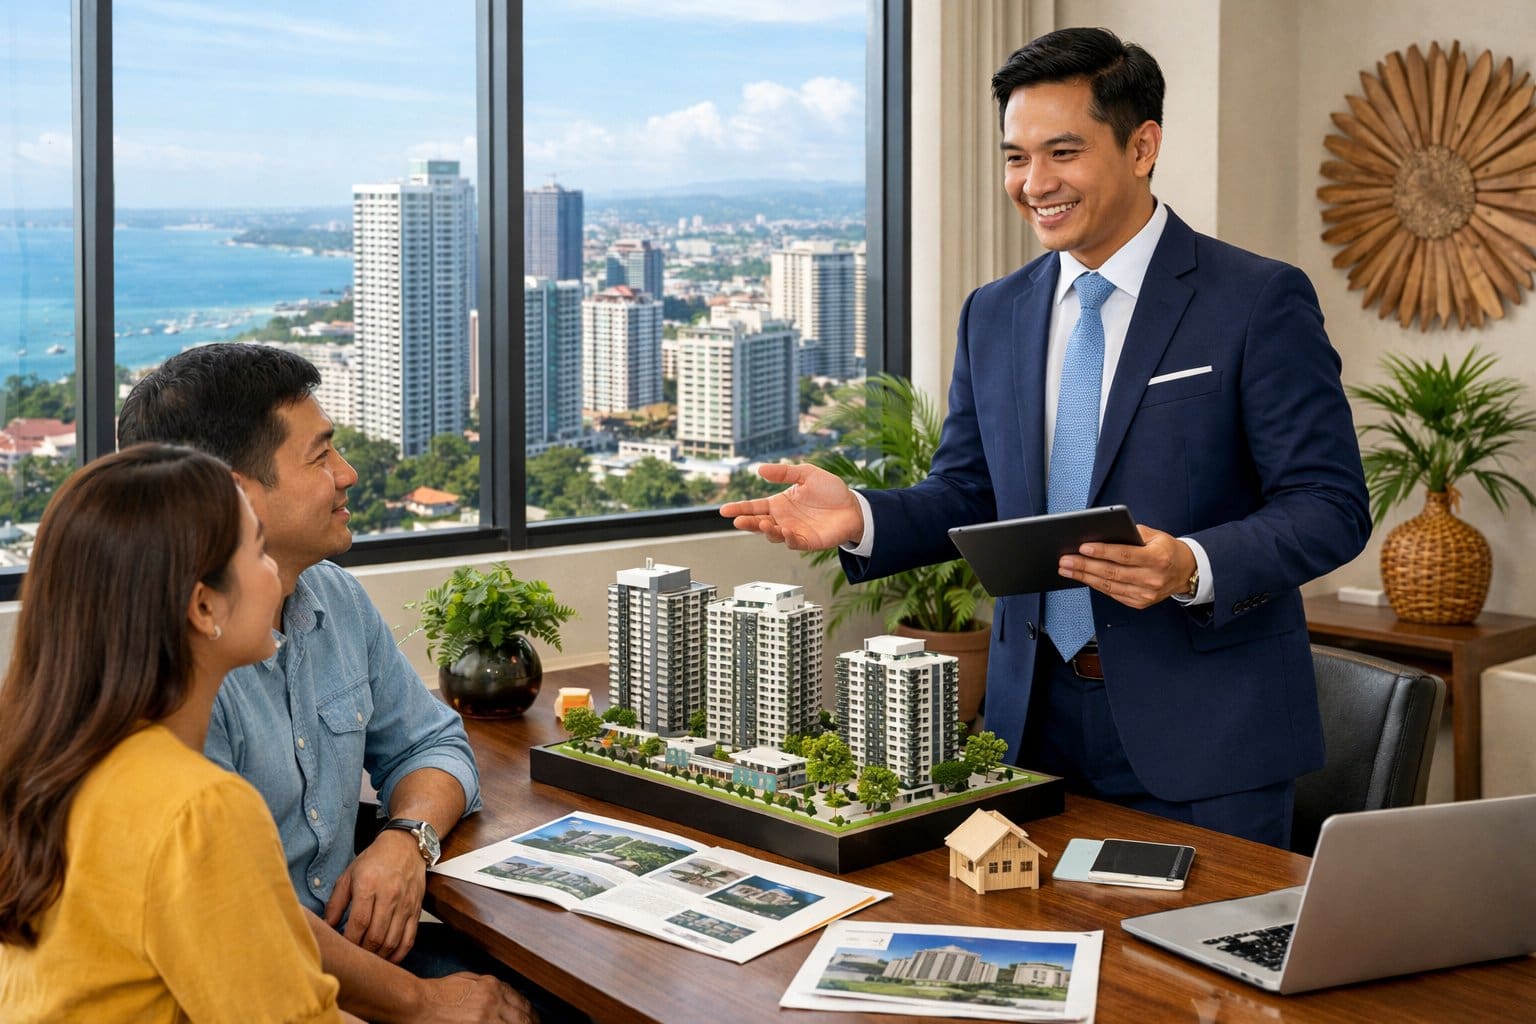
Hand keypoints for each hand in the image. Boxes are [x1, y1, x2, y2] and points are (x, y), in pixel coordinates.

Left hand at [324, 829, 425, 962]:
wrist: (406, 846)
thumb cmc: (375, 860)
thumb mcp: (349, 875)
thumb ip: (336, 903)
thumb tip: (327, 927)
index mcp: (369, 885)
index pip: (359, 922)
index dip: (349, 941)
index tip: (342, 949)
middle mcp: (389, 895)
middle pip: (375, 935)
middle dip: (363, 952)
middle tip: (354, 957)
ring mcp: (405, 903)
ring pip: (392, 941)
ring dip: (379, 956)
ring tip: (368, 959)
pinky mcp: (416, 909)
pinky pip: (409, 938)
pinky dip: (399, 953)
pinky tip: (388, 958)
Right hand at [417, 973, 534, 1023]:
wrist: (418, 1003)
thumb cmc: (436, 994)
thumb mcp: (466, 981)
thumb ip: (486, 987)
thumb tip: (502, 995)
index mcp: (492, 986)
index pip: (521, 1001)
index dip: (530, 1014)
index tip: (532, 1020)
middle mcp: (493, 1000)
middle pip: (523, 1017)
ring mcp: (486, 1017)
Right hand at [717, 462, 863, 550]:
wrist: (853, 507)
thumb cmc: (831, 491)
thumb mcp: (807, 474)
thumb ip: (784, 472)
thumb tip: (760, 469)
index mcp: (779, 504)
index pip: (754, 507)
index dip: (739, 509)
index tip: (724, 510)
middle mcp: (783, 519)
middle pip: (759, 523)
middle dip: (747, 523)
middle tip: (738, 521)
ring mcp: (794, 532)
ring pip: (773, 535)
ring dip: (767, 530)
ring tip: (763, 523)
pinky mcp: (807, 542)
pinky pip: (793, 543)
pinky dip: (787, 538)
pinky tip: (784, 531)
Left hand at [1057, 525, 1197, 609]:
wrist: (1185, 572)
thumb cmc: (1166, 549)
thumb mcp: (1154, 535)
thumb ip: (1130, 533)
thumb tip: (1101, 534)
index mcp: (1157, 558)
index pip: (1125, 555)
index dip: (1102, 552)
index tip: (1083, 547)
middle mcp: (1152, 578)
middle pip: (1112, 572)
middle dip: (1085, 565)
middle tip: (1065, 559)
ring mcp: (1145, 594)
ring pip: (1109, 586)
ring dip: (1084, 577)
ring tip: (1067, 568)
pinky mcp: (1139, 602)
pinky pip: (1112, 594)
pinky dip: (1095, 585)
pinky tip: (1082, 577)